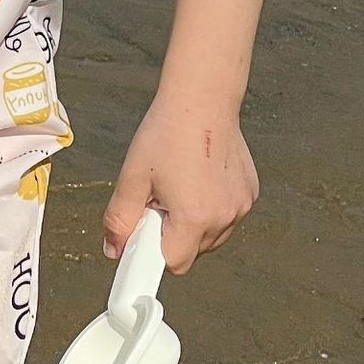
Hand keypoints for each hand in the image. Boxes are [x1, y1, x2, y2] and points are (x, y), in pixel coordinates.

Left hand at [103, 91, 258, 273]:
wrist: (202, 100)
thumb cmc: (167, 132)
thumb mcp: (132, 177)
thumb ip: (120, 219)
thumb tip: (113, 249)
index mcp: (194, 217)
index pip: (173, 263)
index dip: (152, 252)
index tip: (141, 238)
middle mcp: (224, 217)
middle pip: (191, 250)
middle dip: (169, 233)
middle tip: (157, 197)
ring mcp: (241, 206)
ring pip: (209, 236)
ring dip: (190, 222)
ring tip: (177, 184)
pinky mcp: (250, 194)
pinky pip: (225, 216)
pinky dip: (209, 207)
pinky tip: (197, 178)